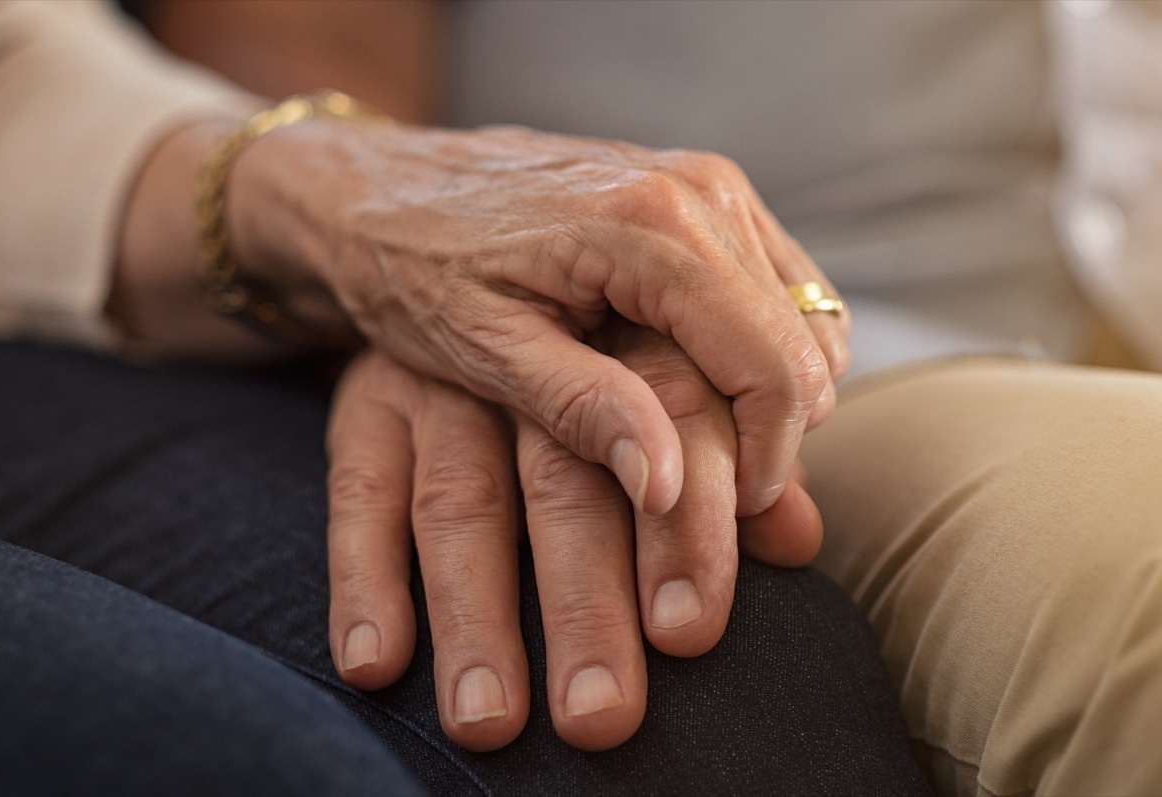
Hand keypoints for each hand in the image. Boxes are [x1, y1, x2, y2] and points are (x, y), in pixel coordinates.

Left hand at [235, 122, 849, 519]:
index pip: (774, 366)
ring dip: (766, 396)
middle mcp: (700, 190)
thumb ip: (584, 410)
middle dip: (773, 436)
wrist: (378, 188)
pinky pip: (777, 290)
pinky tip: (689, 385)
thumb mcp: (485, 351)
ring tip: (688, 441)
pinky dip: (756, 351)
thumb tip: (670, 485)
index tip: (727, 518)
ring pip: (802, 320)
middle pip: (802, 346)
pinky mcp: (702, 196)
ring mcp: (708, 185)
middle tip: (702, 494)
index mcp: (652, 226)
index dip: (769, 460)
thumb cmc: (415, 267)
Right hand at [325, 332, 821, 751]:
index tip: (689, 633)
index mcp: (629, 326)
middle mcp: (533, 344)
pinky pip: (360, 490)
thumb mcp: (663, 366)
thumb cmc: (593, 324)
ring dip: (474, 616)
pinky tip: (375, 663)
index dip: (689, 531)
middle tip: (600, 717)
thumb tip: (801, 540)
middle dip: (585, 604)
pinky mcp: (369, 396)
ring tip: (488, 719)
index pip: (673, 426)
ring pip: (461, 500)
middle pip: (564, 483)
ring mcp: (443, 375)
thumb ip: (724, 450)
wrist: (457, 247)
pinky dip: (364, 577)